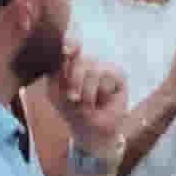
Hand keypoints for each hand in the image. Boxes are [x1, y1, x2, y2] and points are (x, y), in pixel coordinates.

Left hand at [49, 44, 125, 159]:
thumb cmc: (72, 110)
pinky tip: (102, 102)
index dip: (70, 44)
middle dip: (74, 82)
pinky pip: (107, 79)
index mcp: (69, 62)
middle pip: (80, 60)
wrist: (91, 132)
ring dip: (87, 94)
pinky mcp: (119, 75)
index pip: (70, 44)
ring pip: (93, 71)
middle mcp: (87, 60)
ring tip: (87, 105)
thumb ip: (56, 73)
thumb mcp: (56, 94)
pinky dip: (101, 94)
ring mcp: (103, 66)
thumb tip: (67, 53)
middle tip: (72, 99)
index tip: (66, 50)